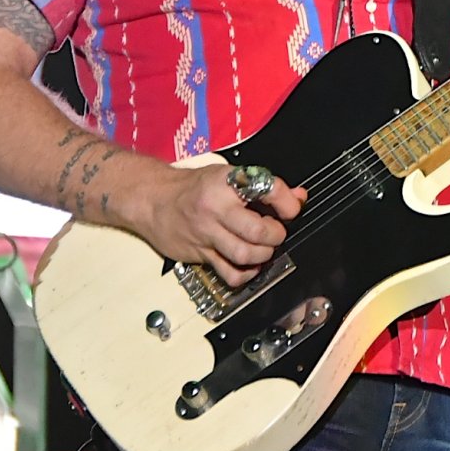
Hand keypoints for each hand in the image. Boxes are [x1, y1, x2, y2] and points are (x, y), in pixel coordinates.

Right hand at [130, 163, 307, 287]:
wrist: (151, 199)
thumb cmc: (192, 187)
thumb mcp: (227, 176)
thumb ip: (263, 188)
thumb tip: (298, 197)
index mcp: (226, 183)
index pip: (267, 189)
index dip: (288, 203)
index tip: (292, 209)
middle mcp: (216, 208)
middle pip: (258, 231)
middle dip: (276, 235)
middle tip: (276, 232)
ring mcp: (206, 233)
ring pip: (245, 254)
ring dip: (264, 255)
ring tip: (264, 248)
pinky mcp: (200, 253)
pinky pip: (229, 272)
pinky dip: (246, 274)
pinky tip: (249, 265)